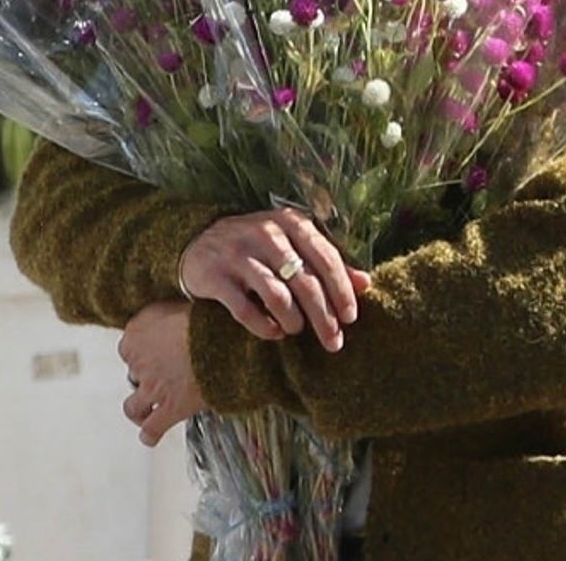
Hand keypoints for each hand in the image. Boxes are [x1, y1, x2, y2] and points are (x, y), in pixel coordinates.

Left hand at [119, 302, 203, 446]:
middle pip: (134, 372)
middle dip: (148, 375)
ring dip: (140, 409)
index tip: (160, 349)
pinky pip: (152, 428)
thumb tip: (179, 319)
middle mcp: (139, 359)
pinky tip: (152, 436)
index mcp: (139, 329)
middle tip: (170, 374)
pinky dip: (150, 434)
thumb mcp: (187, 304)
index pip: (130, 344)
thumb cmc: (214, 318)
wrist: (227, 340)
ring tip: (148, 410)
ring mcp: (153, 386)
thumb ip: (174, 314)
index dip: (146, 349)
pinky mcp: (170, 407)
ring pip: (133, 406)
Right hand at [177, 208, 371, 351]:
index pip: (326, 259)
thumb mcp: (294, 245)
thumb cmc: (259, 247)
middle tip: (334, 342)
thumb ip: (327, 263)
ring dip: (294, 320)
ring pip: (278, 296)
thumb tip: (365, 283)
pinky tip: (274, 332)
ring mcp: (239, 254)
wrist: (199, 242)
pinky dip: (264, 326)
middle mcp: (267, 234)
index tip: (351, 318)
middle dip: (324, 317)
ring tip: (297, 330)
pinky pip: (245, 309)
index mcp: (292, 223)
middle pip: (305, 283)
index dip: (342, 291)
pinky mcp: (215, 276)